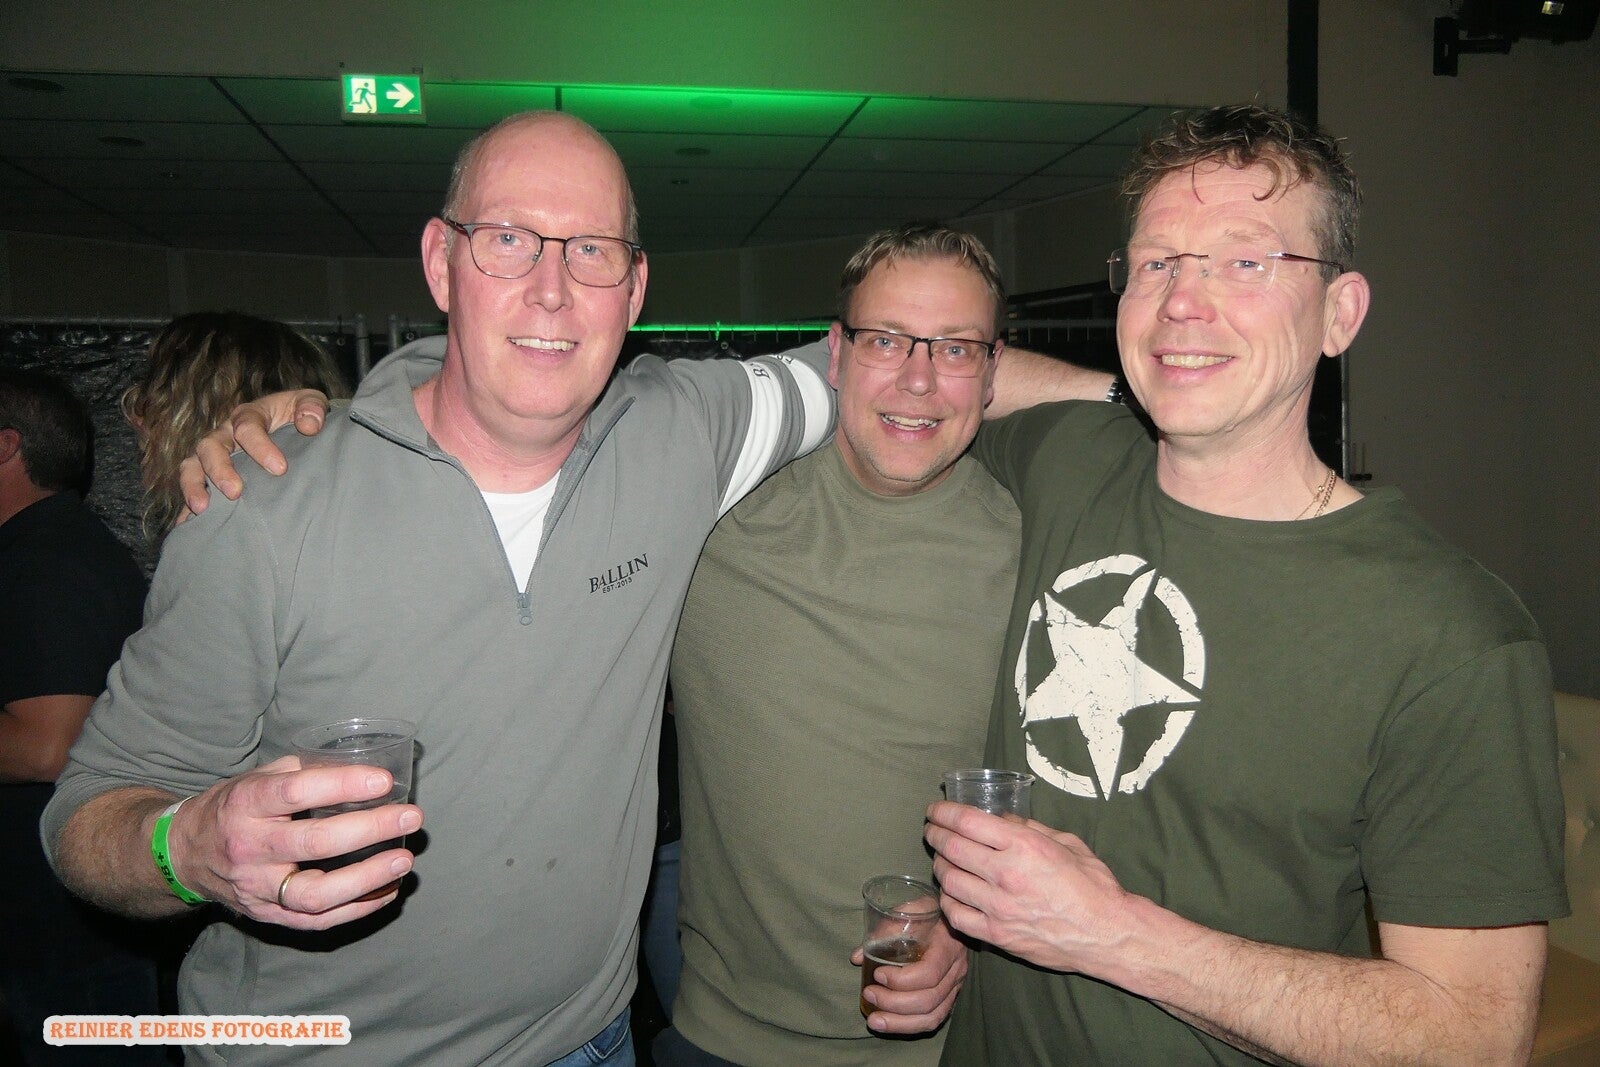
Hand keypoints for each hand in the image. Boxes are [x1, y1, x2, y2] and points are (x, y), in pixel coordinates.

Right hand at [165, 755, 422, 930]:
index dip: (343, 785)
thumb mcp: (257, 778)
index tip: (383, 781)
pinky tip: (387, 890)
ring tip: (403, 859)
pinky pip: (316, 921)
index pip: (296, 793)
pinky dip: (357, 909)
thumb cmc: (233, 808)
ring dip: (367, 878)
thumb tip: (363, 768)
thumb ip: (305, 771)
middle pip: (314, 843)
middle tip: (410, 817)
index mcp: (245, 804)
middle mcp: (249, 848)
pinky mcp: (266, 915)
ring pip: (315, 894)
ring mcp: (256, 888)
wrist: (184, 855)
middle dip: (370, 830)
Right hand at [178, 389, 330, 515]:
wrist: (292, 429)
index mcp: (249, 415)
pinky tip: (188, 523)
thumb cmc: (300, 417)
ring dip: (193, 486)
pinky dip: (186, 505)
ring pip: (192, 465)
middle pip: (210, 446)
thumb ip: (312, 407)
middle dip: (220, 469)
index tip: (280, 469)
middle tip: (235, 492)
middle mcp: (225, 434)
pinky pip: (192, 488)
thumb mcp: (310, 403)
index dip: (261, 447)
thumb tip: (309, 426)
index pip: (247, 427)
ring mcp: (213, 455)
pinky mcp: (209, 475)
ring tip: (201, 509)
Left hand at [853, 915, 967, 1033]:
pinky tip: (890, 1024)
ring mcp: (955, 987)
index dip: (901, 980)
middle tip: (868, 993)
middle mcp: (956, 970)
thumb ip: (883, 932)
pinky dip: (909, 1026)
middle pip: (929, 999)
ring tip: (874, 1020)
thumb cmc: (926, 913)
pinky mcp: (949, 998)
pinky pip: (933, 1020)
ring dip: (899, 1023)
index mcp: (947, 946)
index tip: (878, 974)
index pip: (929, 973)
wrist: (948, 917)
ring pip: (932, 1016)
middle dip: (893, 1003)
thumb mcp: (907, 911)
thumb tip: (858, 958)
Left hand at [924, 800, 1134, 975]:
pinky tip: (953, 893)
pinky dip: (948, 900)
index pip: (967, 822)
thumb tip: (1001, 818)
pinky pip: (956, 915)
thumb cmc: (1093, 885)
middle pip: (951, 848)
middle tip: (932, 831)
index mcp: (1024, 846)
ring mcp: (999, 907)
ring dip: (940, 866)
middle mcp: (1006, 873)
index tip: (934, 811)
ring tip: (943, 860)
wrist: (1107, 934)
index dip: (943, 813)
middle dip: (935, 835)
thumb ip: (1030, 827)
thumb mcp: (1066, 842)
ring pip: (949, 881)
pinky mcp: (997, 935)